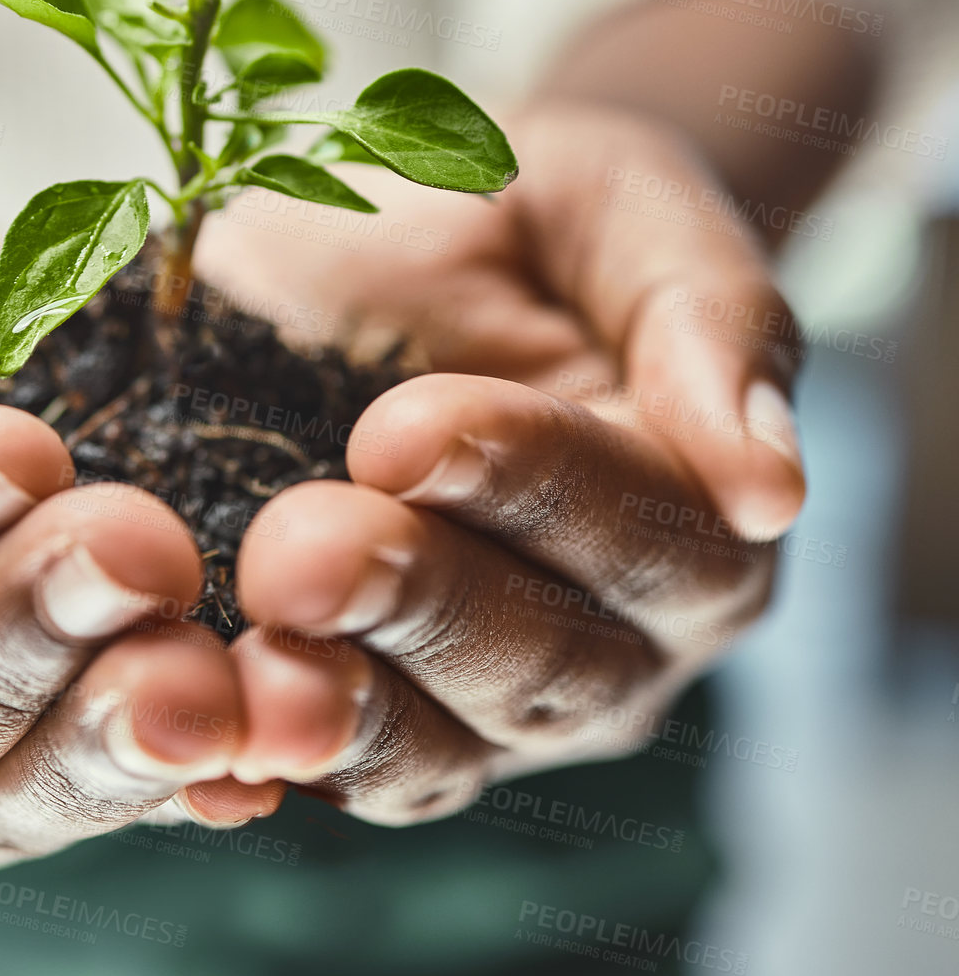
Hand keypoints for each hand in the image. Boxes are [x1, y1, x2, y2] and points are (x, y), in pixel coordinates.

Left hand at [194, 100, 805, 820]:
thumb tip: (772, 488)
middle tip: (305, 549)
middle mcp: (609, 642)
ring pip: (432, 747)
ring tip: (254, 662)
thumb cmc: (534, 221)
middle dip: (416, 602)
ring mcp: (486, 703)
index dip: (524, 484)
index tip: (405, 429)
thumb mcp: (625, 208)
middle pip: (534, 658)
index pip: (636, 526)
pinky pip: (324, 767)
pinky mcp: (370, 714)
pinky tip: (203, 745)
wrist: (413, 248)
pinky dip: (260, 763)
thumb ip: (710, 320)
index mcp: (696, 522)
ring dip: (340, 708)